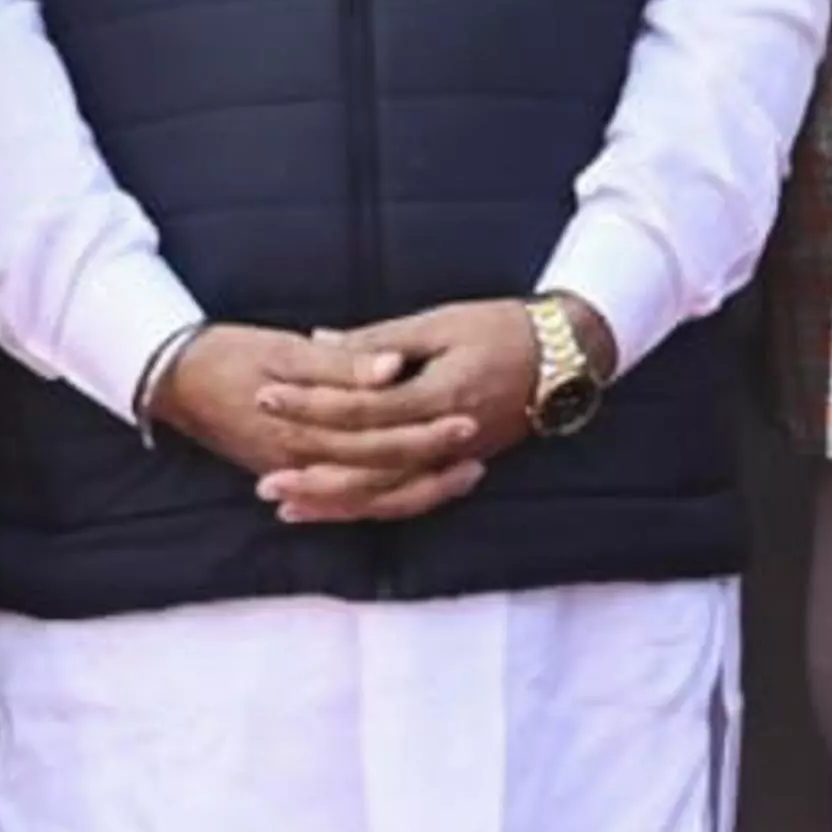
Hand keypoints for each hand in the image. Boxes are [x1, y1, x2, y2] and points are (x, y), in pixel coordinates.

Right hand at [149, 326, 450, 499]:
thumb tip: (392, 369)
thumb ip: (341, 362)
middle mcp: (300, 462)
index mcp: (303, 429)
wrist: (168, 377)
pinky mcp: (288, 474)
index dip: (428, 435)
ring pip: (368, 499)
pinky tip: (417, 491)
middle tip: (481, 459)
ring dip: (417, 493)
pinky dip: (381, 501)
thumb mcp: (283, 347)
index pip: (380, 442)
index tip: (470, 421)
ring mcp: (293, 474)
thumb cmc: (226, 352)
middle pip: (382, 480)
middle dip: (434, 473)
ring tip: (465, 477)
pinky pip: (344, 501)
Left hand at [243, 300, 550, 522]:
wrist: (569, 353)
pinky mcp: (461, 463)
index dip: (311, 404)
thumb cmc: (504, 328)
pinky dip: (371, 506)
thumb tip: (318, 344)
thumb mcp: (440, 322)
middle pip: (370, 464)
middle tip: (262, 479)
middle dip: (312, 471)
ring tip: (285, 506)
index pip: (362, 408)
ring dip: (335, 502)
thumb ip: (378, 340)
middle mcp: (448, 436)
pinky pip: (412, 497)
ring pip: (390, 493)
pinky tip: (335, 508)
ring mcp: (458, 456)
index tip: (266, 395)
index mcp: (440, 393)